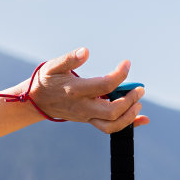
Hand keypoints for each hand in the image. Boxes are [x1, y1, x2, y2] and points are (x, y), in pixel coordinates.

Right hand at [0, 48, 148, 132]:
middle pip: (112, 111)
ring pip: (112, 125)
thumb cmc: (46, 80)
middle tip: (139, 88)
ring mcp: (86, 116)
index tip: (127, 64)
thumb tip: (85, 51)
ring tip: (138, 101)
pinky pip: (110, 127)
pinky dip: (129, 125)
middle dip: (130, 100)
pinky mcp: (90, 120)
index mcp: (75, 91)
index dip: (120, 74)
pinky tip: (144, 119)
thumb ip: (69, 59)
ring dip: (130, 115)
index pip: (105, 85)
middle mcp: (83, 107)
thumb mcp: (53, 66)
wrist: (36, 102)